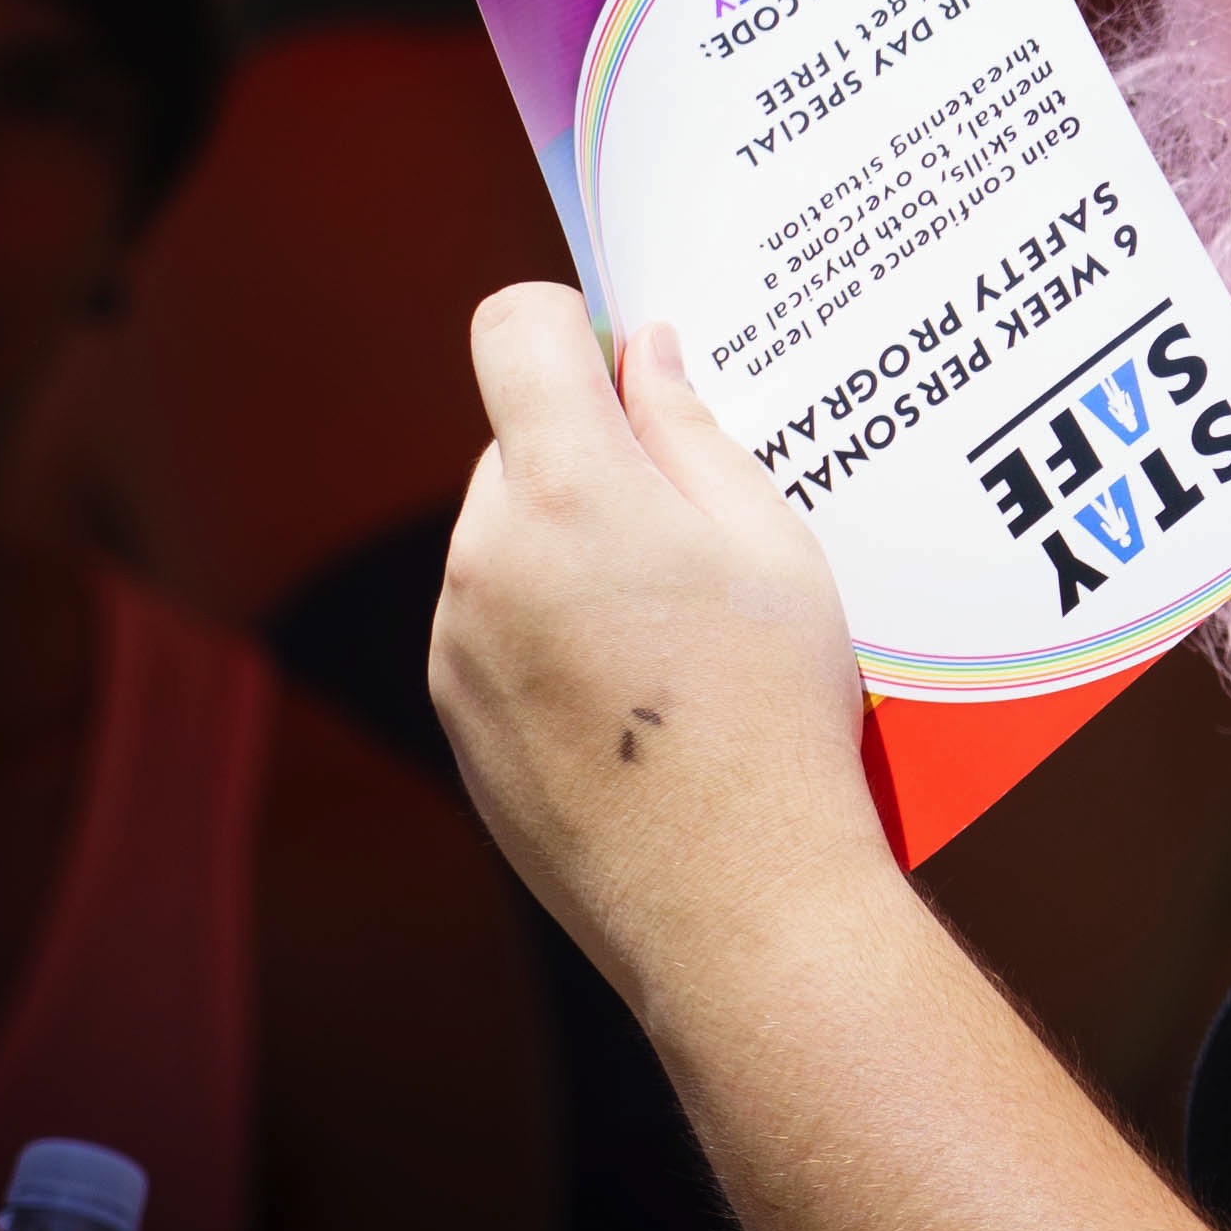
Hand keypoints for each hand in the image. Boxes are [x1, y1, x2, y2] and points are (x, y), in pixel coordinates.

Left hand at [428, 286, 890, 1002]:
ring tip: (675, 631)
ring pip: (503, 538)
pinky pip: (492, 627)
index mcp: (564, 490)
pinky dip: (550, 630)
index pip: (516, 327)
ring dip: (569, 547)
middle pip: (516, 441)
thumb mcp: (771, 546)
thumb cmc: (775, 716)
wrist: (735, 908)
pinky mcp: (456, 719)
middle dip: (591, 456)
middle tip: (694, 528)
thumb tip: (641, 353)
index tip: (632, 367)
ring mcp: (455, 645)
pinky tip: (638, 695)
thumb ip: (691, 430)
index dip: (574, 322)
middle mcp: (483, 557)